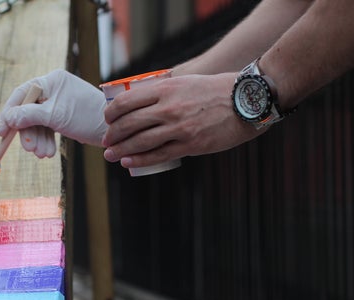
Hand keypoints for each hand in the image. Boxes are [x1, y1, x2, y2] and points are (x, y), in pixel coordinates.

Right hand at [0, 69, 106, 157]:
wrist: (113, 129)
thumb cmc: (86, 116)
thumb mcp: (54, 116)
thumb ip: (28, 116)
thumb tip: (8, 119)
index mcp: (51, 80)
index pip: (21, 95)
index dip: (9, 114)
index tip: (2, 132)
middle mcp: (53, 88)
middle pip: (28, 111)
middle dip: (28, 133)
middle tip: (30, 150)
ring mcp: (58, 102)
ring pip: (38, 122)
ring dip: (38, 140)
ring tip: (44, 155)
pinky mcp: (63, 115)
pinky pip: (47, 127)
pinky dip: (46, 140)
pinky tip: (48, 152)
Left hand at [102, 73, 261, 168]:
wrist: (247, 100)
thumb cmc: (214, 90)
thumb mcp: (184, 82)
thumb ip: (162, 92)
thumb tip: (139, 105)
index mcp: (166, 89)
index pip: (126, 102)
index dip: (111, 113)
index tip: (107, 119)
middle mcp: (169, 108)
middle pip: (128, 124)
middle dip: (112, 135)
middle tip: (106, 141)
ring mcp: (179, 128)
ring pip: (140, 142)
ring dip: (120, 150)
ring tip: (111, 154)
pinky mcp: (191, 144)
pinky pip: (158, 155)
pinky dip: (139, 160)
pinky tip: (127, 162)